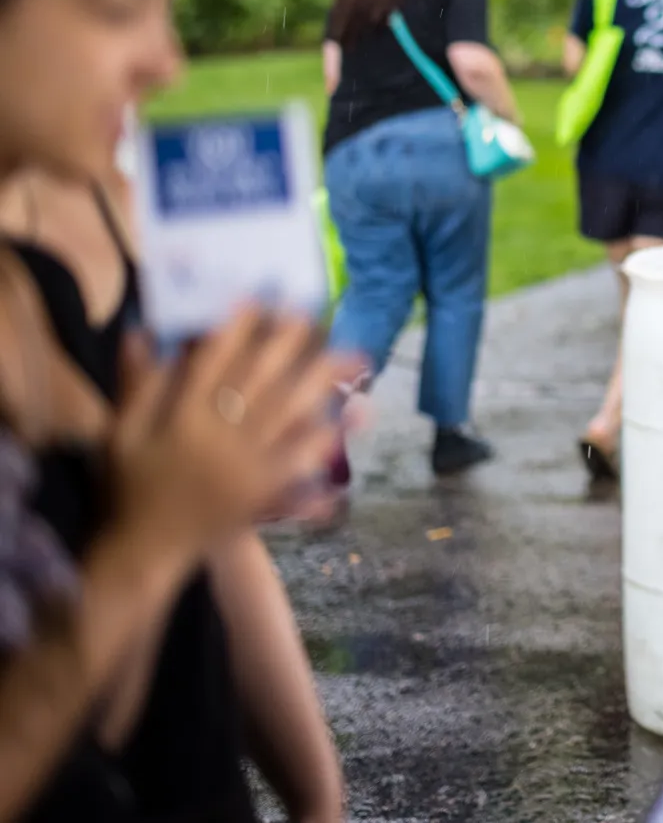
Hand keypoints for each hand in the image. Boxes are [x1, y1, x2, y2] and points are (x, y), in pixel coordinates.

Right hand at [109, 310, 362, 558]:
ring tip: (356, 356)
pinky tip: (352, 416)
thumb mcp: (120, 434)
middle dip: (289, 345)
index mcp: (181, 418)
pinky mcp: (264, 491)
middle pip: (259, 381)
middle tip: (316, 313)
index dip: (237, 329)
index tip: (260, 298)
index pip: (212, 363)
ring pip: (288, 414)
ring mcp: (245, 465)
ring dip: (323, 383)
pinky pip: (300, 459)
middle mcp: (218, 436)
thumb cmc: (130, 486)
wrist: (143, 551)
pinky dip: (326, 437)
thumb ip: (136, 385)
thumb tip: (143, 331)